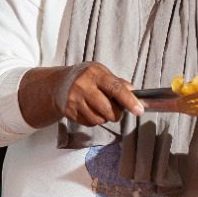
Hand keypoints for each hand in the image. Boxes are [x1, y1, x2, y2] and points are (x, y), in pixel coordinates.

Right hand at [17, 62, 143, 129]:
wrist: (58, 84)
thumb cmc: (86, 78)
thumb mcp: (101, 73)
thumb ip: (119, 83)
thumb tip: (136, 95)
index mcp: (95, 73)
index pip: (115, 88)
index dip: (129, 100)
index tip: (139, 110)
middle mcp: (83, 85)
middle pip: (108, 108)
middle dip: (117, 113)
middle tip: (117, 110)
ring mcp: (74, 99)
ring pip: (99, 119)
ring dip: (105, 118)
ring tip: (101, 108)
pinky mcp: (69, 112)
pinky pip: (89, 123)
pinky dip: (94, 120)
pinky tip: (90, 111)